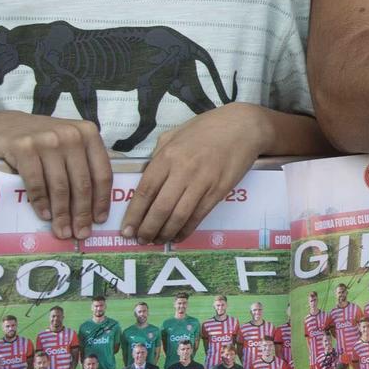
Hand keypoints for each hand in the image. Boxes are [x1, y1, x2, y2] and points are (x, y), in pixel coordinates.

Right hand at [0, 112, 112, 239]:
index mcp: (88, 133)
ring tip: (62, 231)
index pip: (102, 173)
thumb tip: (95, 208)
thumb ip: (84, 165)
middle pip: (82, 183)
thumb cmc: (43, 140)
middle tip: (80, 233)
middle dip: (81, 213)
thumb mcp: (69, 144)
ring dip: (62, 214)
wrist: (4, 126)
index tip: (99, 221)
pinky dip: (41, 203)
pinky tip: (45, 215)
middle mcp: (70, 134)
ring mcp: (47, 140)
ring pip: (60, 186)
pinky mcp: (23, 148)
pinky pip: (36, 183)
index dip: (101, 200)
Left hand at [122, 103, 269, 242]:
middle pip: (160, 208)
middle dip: (147, 229)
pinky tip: (178, 236)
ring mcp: (203, 182)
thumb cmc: (206, 128)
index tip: (126, 229)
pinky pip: (199, 215)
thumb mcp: (175, 134)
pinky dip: (186, 229)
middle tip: (141, 240)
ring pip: (179, 216)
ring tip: (157, 241)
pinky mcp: (219, 191)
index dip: (134, 214)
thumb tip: (146, 176)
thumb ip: (159, 155)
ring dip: (166, 232)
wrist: (242, 127)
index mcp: (168, 156)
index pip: (145, 191)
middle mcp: (183, 171)